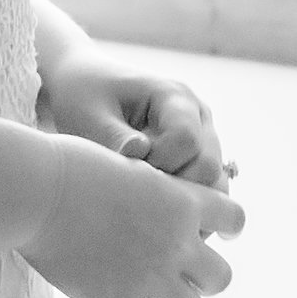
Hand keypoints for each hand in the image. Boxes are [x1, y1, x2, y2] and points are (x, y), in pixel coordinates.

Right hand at [22, 135, 244, 297]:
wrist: (35, 191)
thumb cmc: (68, 166)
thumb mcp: (125, 164)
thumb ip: (151, 189)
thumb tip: (150, 199)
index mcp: (181, 201)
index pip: (235, 219)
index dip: (224, 230)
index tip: (201, 234)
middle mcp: (176, 241)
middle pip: (221, 279)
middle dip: (201, 280)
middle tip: (174, 277)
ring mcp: (150, 276)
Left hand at [39, 36, 229, 188]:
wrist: (83, 87)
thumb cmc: (83, 96)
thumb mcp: (89, 114)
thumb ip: (114, 136)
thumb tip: (139, 154)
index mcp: (174, 96)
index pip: (186, 141)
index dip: (158, 164)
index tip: (124, 170)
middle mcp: (198, 115)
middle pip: (208, 166)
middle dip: (173, 187)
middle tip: (132, 191)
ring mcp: (202, 136)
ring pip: (214, 182)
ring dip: (181, 199)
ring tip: (140, 203)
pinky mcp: (197, 156)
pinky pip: (206, 188)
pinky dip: (185, 204)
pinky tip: (153, 211)